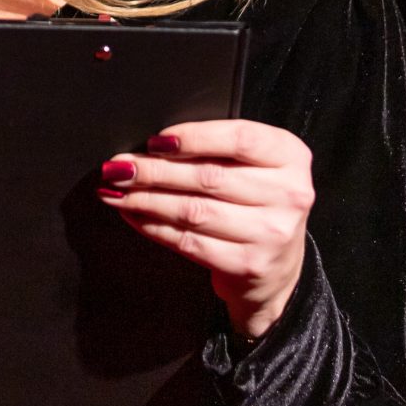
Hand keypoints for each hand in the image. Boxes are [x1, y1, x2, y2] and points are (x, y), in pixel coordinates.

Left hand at [100, 120, 313, 341]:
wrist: (277, 268)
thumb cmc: (256, 203)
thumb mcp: (255, 166)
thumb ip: (218, 148)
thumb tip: (153, 145)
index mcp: (290, 157)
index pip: (239, 139)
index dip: (193, 137)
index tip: (154, 140)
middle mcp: (288, 194)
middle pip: (208, 177)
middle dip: (154, 170)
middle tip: (118, 167)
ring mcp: (270, 233)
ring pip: (193, 211)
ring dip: (145, 199)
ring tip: (115, 190)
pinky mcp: (247, 264)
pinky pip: (188, 241)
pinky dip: (153, 226)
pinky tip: (132, 214)